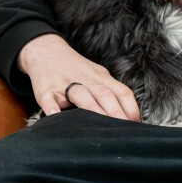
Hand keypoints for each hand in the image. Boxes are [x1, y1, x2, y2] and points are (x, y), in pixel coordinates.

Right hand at [17, 34, 140, 120]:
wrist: (46, 51)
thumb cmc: (76, 69)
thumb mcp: (97, 75)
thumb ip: (110, 92)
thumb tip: (128, 117)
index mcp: (101, 78)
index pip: (121, 92)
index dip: (130, 108)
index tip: (136, 124)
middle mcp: (86, 79)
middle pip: (104, 95)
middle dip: (115, 113)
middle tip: (122, 131)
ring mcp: (65, 84)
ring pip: (81, 95)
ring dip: (92, 110)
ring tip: (99, 129)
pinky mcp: (45, 90)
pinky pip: (48, 99)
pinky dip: (52, 109)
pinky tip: (55, 118)